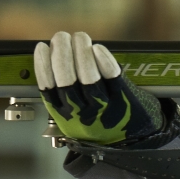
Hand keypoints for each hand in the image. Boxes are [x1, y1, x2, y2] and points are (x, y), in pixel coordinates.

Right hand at [34, 31, 163, 144]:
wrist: (136, 142)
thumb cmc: (104, 124)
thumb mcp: (77, 118)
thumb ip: (65, 96)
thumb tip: (54, 59)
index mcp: (66, 116)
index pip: (48, 87)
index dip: (43, 64)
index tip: (42, 47)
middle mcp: (83, 113)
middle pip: (67, 79)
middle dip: (62, 53)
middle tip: (62, 37)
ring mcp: (105, 107)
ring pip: (89, 77)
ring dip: (82, 52)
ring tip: (80, 37)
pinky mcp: (125, 100)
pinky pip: (113, 77)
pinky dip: (104, 61)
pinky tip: (97, 49)